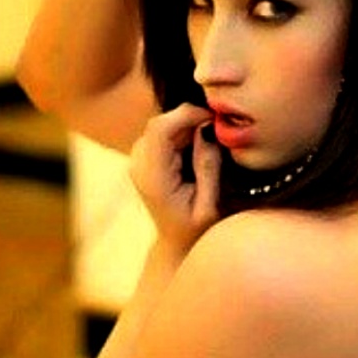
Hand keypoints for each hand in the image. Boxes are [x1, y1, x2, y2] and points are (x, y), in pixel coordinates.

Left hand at [129, 104, 221, 253]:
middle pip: (161, 122)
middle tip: (219, 132)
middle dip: (190, 119)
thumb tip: (206, 129)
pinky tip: (199, 149)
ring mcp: (139, 159)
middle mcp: (139, 164)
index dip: (187, 114)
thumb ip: (208, 166)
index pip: (159, 128)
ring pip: (163, 123)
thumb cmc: (198, 229)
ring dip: (188, 126)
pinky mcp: (145, 156)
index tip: (215, 119)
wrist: (178, 243)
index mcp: (153, 177)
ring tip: (211, 144)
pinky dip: (184, 132)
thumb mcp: (210, 205)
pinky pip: (164, 131)